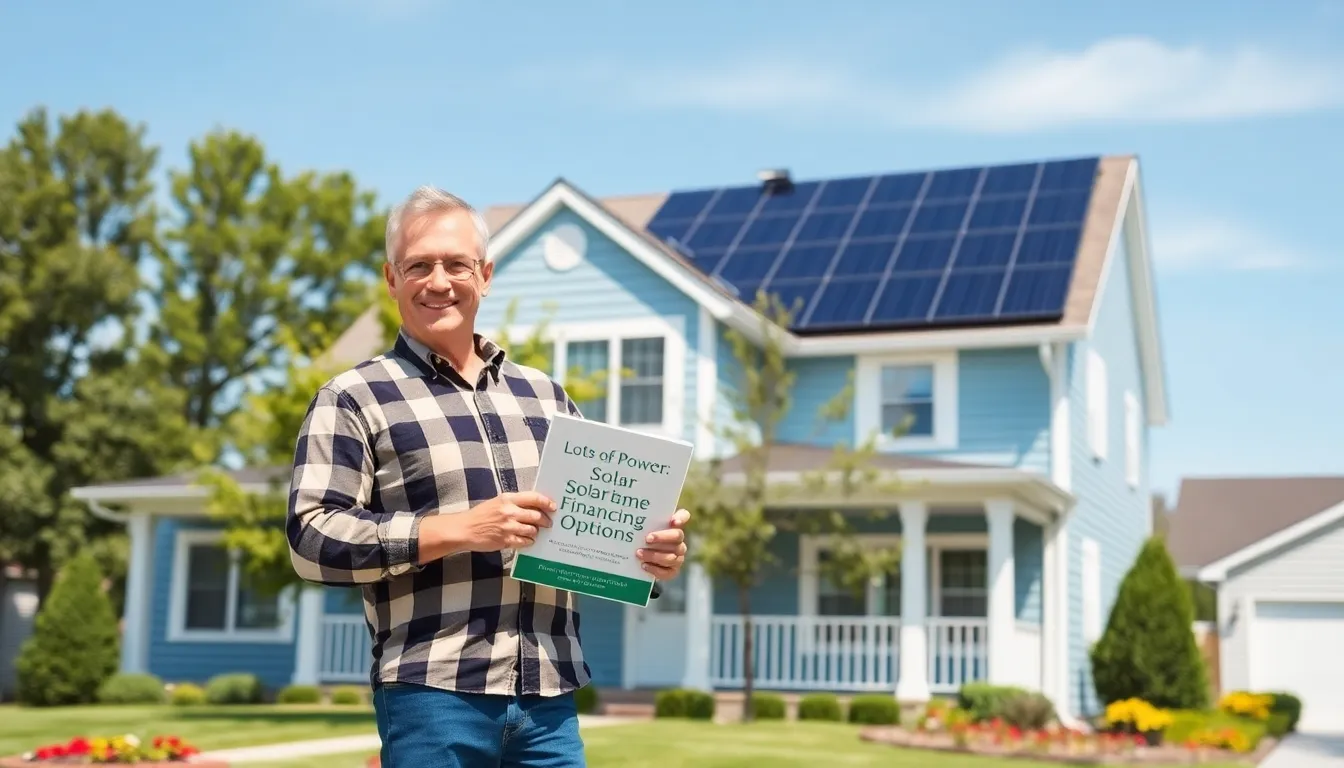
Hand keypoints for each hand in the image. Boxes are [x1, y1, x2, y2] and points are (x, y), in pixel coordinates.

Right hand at [419, 491, 555, 560]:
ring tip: (535, 532)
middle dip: (546, 520)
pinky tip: (527, 540)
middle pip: (536, 515)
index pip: (534, 498)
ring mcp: (508, 527)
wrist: (464, 529)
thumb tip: (534, 506)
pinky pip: (524, 542)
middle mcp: (509, 511)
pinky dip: (529, 542)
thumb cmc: (481, 515)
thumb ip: (514, 503)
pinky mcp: (505, 540)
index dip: (547, 502)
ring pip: (532, 530)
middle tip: (549, 523)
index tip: (554, 507)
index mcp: (508, 499)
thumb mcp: (497, 502)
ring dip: (536, 532)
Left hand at [637, 508, 688, 579]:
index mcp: (673, 527)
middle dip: (662, 537)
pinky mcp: (673, 571)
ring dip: (654, 555)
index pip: (684, 516)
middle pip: (678, 536)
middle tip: (647, 538)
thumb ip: (643, 523)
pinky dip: (654, 569)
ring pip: (671, 556)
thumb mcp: (642, 530)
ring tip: (639, 553)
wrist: (642, 562)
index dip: (681, 518)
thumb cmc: (642, 540)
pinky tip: (644, 565)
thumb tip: (632, 516)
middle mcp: (679, 541)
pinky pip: (667, 572)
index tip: (673, 521)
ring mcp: (678, 557)